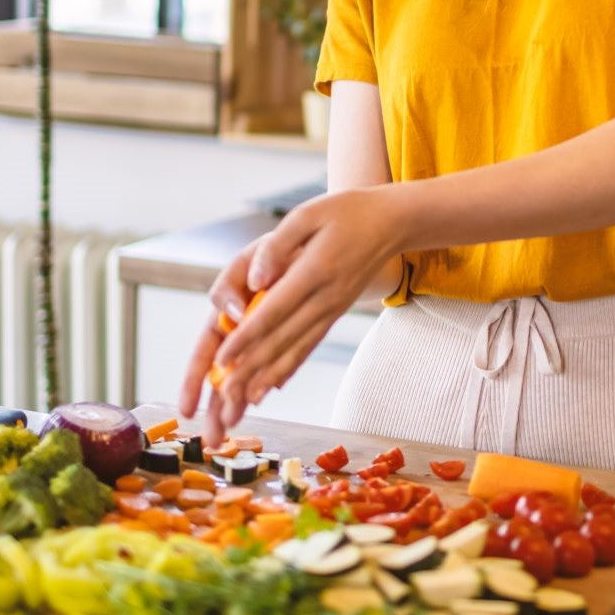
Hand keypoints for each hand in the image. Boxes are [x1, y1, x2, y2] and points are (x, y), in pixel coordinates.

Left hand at [181, 188, 404, 439]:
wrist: (391, 223)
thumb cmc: (345, 212)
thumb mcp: (308, 213)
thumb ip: (278, 245)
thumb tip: (255, 280)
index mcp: (316, 271)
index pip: (275, 311)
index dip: (247, 337)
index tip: (223, 359)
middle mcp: (325, 298)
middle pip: (282, 339)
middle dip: (249, 368)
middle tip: (223, 395)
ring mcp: (332, 310)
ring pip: (294, 349)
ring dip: (266, 377)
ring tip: (242, 401)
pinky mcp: (334, 314)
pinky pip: (308, 346)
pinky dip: (288, 368)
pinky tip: (271, 387)